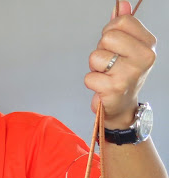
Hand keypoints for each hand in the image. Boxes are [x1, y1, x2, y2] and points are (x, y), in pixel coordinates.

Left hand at [85, 1, 155, 128]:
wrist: (122, 106)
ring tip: (106, 75)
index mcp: (148, 44)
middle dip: (101, 49)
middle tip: (108, 63)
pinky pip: (89, 76)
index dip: (109, 32)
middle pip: (108, 37)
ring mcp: (130, 73)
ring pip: (95, 56)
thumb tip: (122, 4)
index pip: (121, 22)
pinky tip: (102, 87)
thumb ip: (124, 26)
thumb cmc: (122, 74)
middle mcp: (144, 57)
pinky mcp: (114, 88)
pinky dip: (91, 81)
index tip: (113, 45)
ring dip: (95, 67)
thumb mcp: (127, 48)